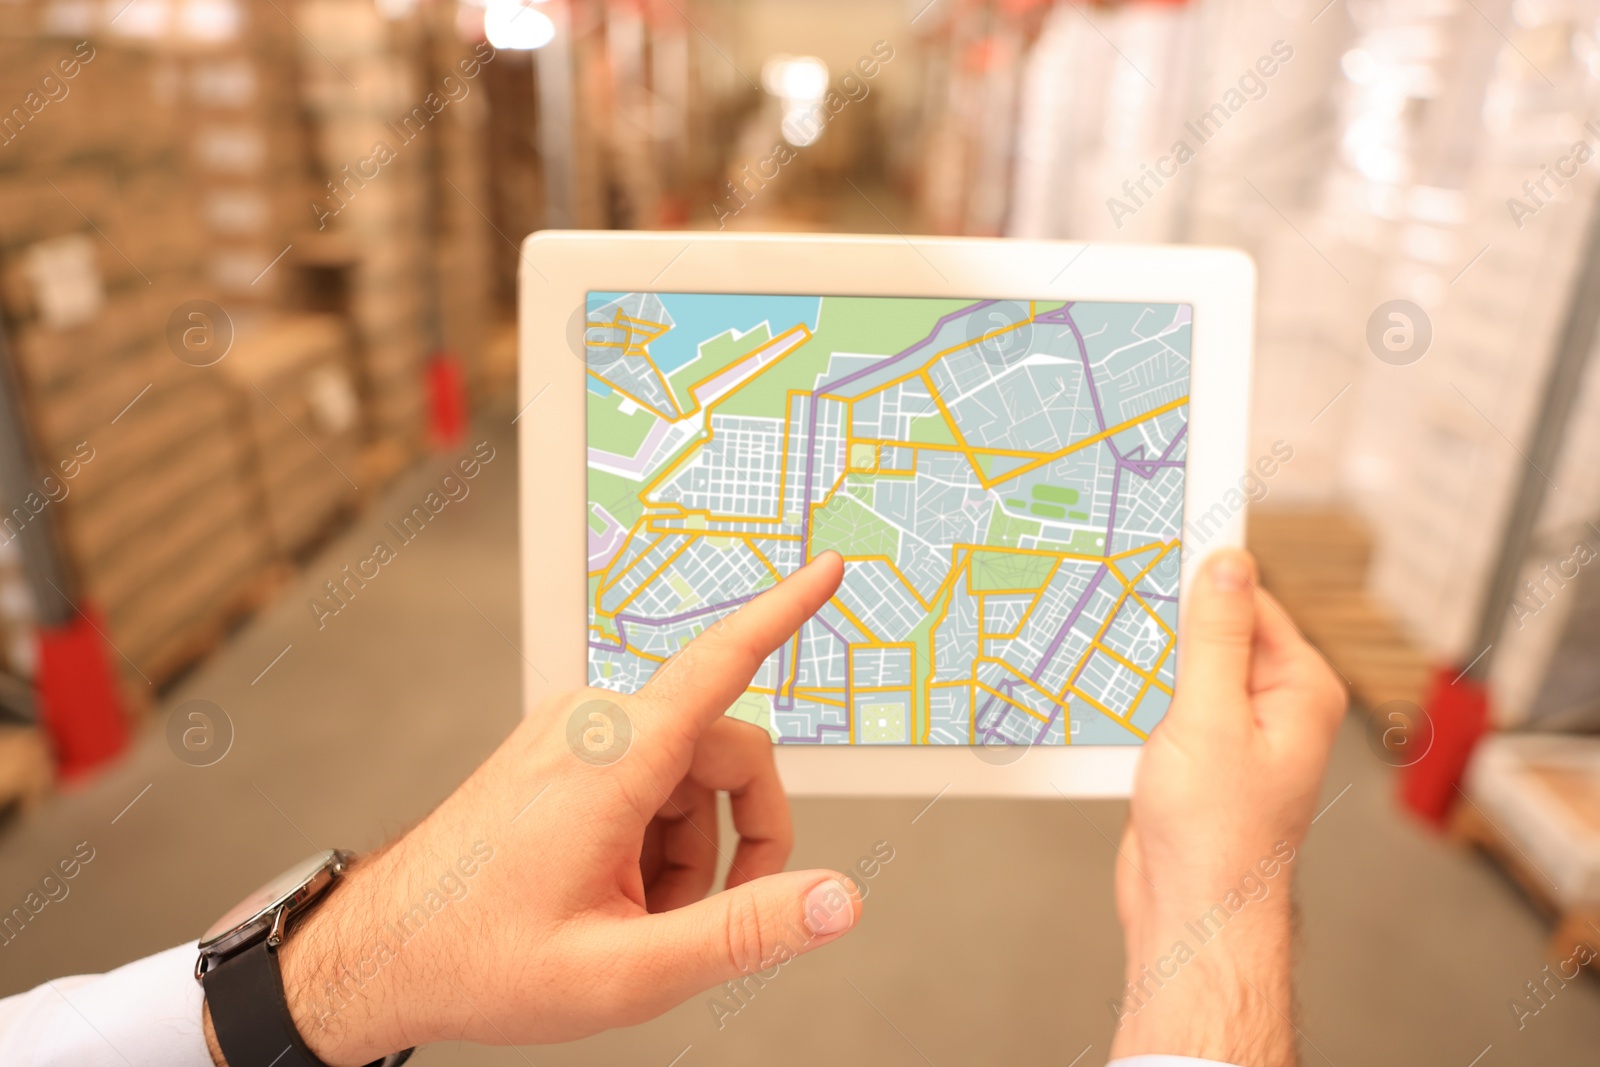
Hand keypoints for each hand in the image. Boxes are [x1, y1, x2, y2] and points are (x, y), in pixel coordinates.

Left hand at [213, 552, 858, 1064]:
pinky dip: (659, 839)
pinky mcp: (562, 754)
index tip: (829, 567)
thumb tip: (841, 899)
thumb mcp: (626, 970)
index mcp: (613, 758)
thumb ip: (744, 932)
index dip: (785, 614)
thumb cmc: (482, 961)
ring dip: (696, 850)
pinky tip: (620, 897)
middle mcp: (594, 725)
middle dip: (744, 838)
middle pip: (728, 751)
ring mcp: (572, 735)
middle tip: (717, 922)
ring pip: (691, 775)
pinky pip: (650, 779)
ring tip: (644, 923)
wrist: (381, 955)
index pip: (723, 663)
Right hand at [1110, 549, 1345, 1065]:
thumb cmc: (1215, 835)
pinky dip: (1138, 693)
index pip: (1250, 600)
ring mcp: (1237, 730)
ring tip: (1105, 647)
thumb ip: (1217, 636)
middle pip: (1214, 629)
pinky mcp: (1201, 753)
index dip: (1200, 576)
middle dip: (1166, 620)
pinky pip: (1168, 701)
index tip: (1152, 546)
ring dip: (1145, 660)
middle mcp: (1275, 705)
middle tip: (1115, 598)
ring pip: (1185, 665)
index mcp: (1299, 687)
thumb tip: (1228, 562)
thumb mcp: (1209, 718)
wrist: (1190, 912)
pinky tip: (1107, 691)